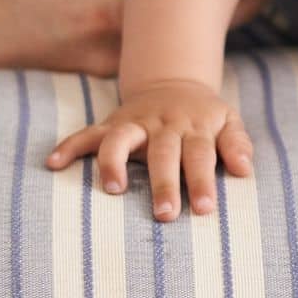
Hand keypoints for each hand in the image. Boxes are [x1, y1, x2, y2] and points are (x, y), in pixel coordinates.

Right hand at [0, 0, 275, 74]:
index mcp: (110, 14)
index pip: (187, 9)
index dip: (233, 1)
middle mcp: (116, 50)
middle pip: (189, 37)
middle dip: (228, 15)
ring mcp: (107, 69)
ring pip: (171, 54)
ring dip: (201, 34)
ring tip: (236, 7)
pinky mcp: (96, 78)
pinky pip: (146, 64)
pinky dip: (170, 49)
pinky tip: (188, 36)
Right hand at [44, 78, 254, 218]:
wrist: (175, 83)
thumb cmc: (205, 117)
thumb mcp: (229, 122)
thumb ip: (237, 144)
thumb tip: (245, 169)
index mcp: (194, 127)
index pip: (200, 155)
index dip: (202, 181)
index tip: (204, 209)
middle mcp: (163, 124)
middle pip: (163, 152)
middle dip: (163, 182)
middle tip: (165, 214)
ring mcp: (134, 122)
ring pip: (120, 138)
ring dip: (113, 162)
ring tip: (112, 189)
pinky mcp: (111, 123)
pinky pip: (87, 133)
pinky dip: (69, 146)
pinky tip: (53, 164)